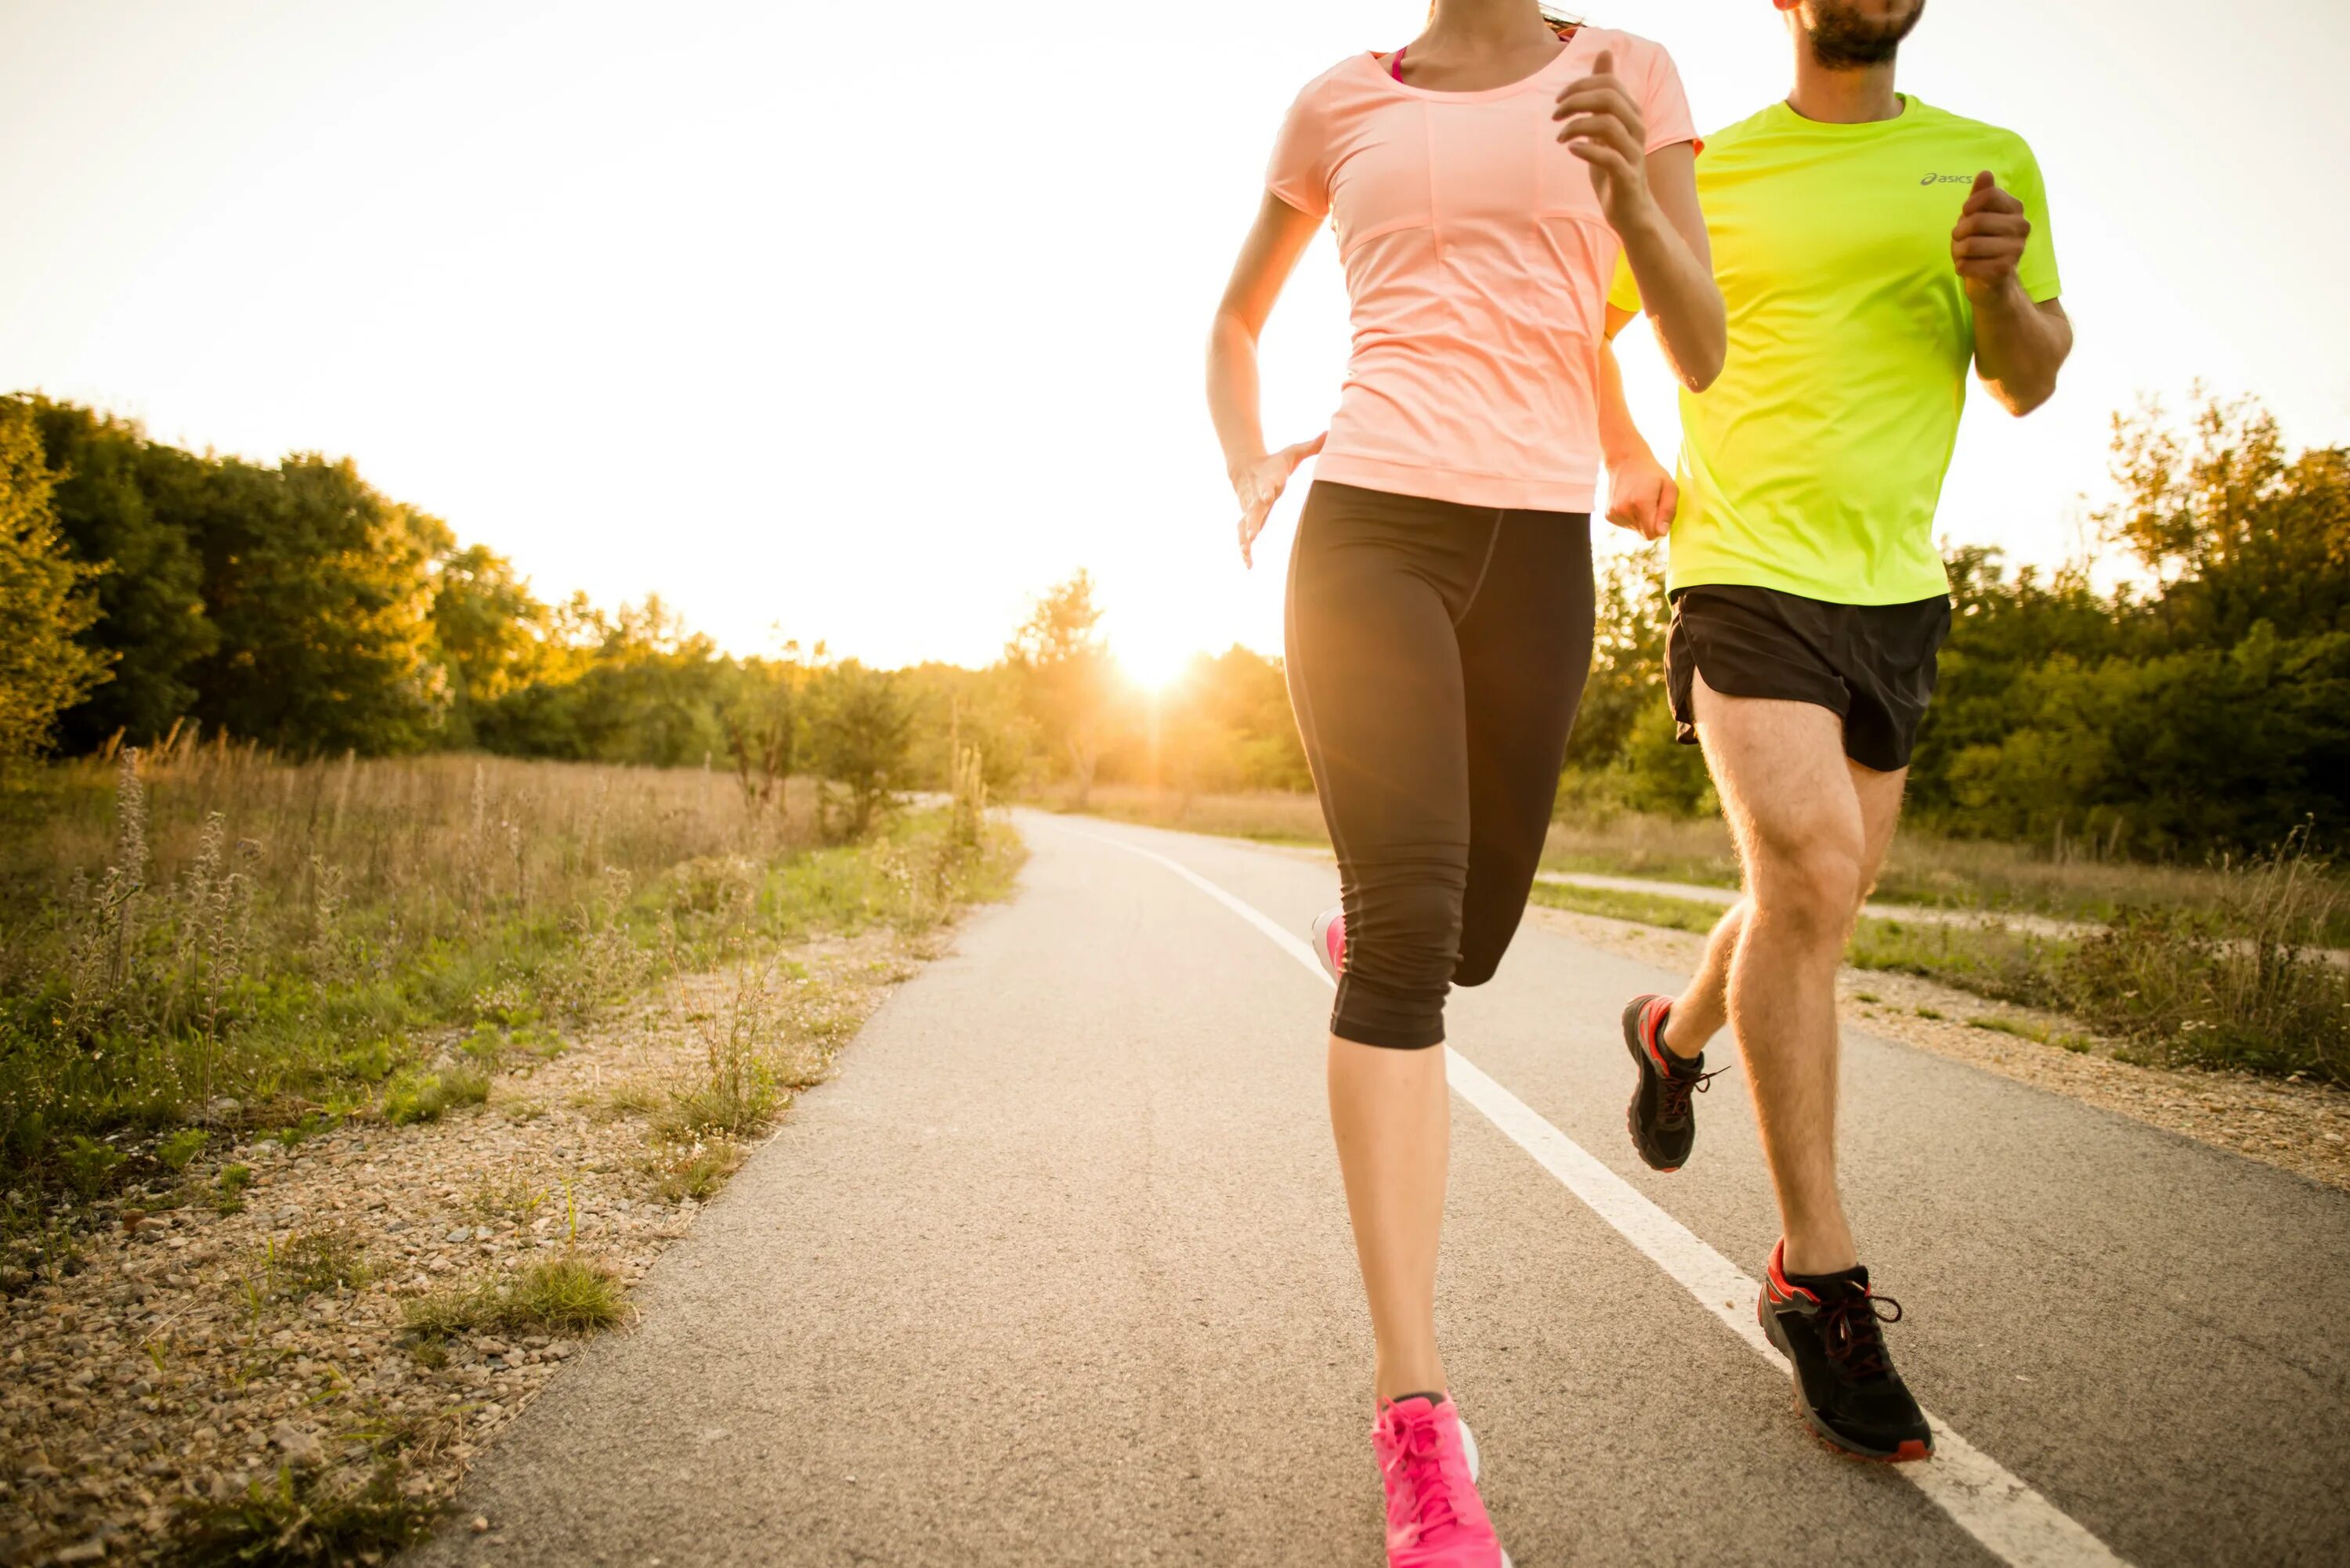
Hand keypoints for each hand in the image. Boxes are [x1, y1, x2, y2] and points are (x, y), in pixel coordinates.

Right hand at [1232, 433, 1324, 567]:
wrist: (1246, 469)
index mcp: (1269, 480)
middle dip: (1253, 521)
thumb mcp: (1292, 453)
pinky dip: (1244, 549)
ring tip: (1246, 554)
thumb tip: (1331, 432)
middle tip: (1252, 533)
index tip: (1269, 493)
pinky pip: (1242, 535)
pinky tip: (1248, 565)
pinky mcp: (1247, 519)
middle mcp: (1257, 496)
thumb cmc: (1275, 463)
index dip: (1268, 488)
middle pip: (1254, 509)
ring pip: (1245, 525)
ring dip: (1245, 540)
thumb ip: (1312, 445)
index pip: (1268, 484)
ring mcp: (1250, 509)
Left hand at [1552, 50, 1653, 235]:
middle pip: (1609, 98)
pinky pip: (1608, 157)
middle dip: (1576, 101)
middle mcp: (1636, 129)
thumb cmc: (1614, 166)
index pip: (1608, 83)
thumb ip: (1604, 94)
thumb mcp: (1605, 125)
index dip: (1580, 86)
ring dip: (1576, 126)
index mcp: (1631, 114)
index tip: (1559, 100)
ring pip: (1607, 124)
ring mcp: (1633, 152)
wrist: (1631, 210)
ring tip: (1560, 137)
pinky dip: (1585, 149)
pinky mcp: (1627, 176)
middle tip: (1555, 115)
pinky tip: (1571, 149)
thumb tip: (1604, 53)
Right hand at [1605, 450, 1676, 540]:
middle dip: (1651, 523)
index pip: (1652, 534)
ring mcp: (1614, 513)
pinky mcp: (1609, 515)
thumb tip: (1662, 533)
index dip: (1660, 528)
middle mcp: (1624, 510)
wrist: (1625, 461)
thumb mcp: (1670, 487)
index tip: (1661, 514)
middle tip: (1652, 503)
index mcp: (1641, 503)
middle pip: (1644, 533)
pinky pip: (1626, 526)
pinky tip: (1631, 503)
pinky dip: (1632, 518)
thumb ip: (1668, 511)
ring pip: (1635, 530)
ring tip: (1640, 501)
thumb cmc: (1652, 474)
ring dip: (1641, 520)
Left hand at [1951, 170, 2030, 302]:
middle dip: (1959, 232)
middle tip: (1960, 239)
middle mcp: (2021, 227)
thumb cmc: (1982, 243)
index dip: (1969, 205)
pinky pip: (1968, 265)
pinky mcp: (2004, 270)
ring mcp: (2016, 249)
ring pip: (1969, 245)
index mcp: (2016, 209)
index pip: (1989, 194)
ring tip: (1963, 254)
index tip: (1966, 213)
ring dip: (1957, 251)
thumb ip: (1981, 195)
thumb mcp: (1978, 215)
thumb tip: (1985, 173)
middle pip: (1976, 221)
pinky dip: (1960, 267)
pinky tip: (1967, 267)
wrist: (1992, 281)